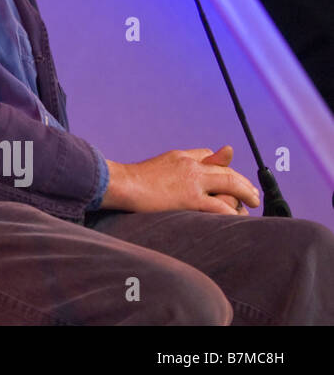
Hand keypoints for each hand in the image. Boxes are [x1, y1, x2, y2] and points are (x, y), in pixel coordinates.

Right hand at [102, 145, 259, 214]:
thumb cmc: (137, 179)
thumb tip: (208, 155)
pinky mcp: (190, 198)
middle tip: (253, 196)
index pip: (211, 157)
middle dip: (244, 184)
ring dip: (245, 196)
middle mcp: (192, 165)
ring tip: (250, 206)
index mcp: (183, 156)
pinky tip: (237, 218)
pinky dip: (232, 212)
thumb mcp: (164, 164)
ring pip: (231, 185)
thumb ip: (185, 162)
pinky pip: (220, 205)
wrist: (121, 184)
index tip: (231, 181)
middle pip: (227, 171)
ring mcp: (192, 181)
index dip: (225, 169)